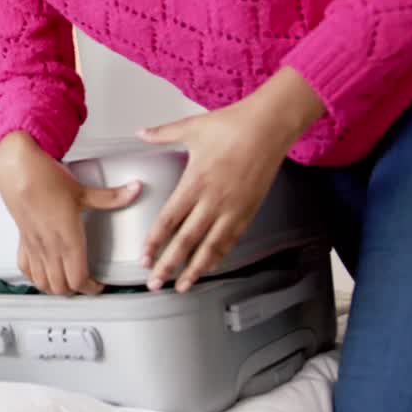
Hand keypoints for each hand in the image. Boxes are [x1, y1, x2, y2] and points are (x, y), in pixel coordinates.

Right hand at [0, 132, 141, 294]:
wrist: (17, 169)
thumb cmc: (46, 179)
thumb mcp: (83, 190)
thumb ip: (111, 196)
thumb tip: (135, 189)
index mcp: (68, 239)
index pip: (79, 279)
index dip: (91, 289)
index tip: (100, 285)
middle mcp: (50, 247)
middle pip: (61, 287)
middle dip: (76, 291)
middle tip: (87, 283)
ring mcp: (34, 245)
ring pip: (43, 282)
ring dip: (55, 287)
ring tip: (67, 282)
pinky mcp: (22, 239)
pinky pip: (25, 268)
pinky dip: (35, 277)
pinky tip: (43, 272)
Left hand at [138, 67, 325, 292]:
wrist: (270, 125)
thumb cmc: (232, 125)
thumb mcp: (191, 127)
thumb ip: (163, 134)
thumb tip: (141, 133)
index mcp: (195, 182)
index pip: (169, 220)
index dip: (155, 242)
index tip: (143, 258)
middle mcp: (213, 200)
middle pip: (187, 240)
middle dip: (169, 265)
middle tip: (155, 284)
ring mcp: (233, 208)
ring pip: (211, 247)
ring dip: (196, 269)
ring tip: (182, 286)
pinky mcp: (250, 210)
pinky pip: (232, 239)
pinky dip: (219, 255)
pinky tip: (209, 266)